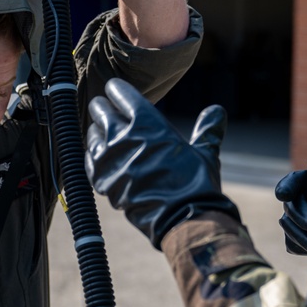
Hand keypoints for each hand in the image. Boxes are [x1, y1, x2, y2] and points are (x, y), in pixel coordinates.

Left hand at [85, 78, 239, 249]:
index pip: (120, 93)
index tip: (114, 88)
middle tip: (103, 108)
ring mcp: (109, 158)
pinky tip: (99, 155)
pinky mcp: (101, 180)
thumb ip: (206, 129)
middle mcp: (123, 135)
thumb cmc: (195, 183)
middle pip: (100, 110)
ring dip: (97, 131)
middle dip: (102, 107)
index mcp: (147, 121)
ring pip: (92, 134)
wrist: (182, 218)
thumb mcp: (204, 151)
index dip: (116, 89)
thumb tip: (217, 110)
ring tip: (102, 132)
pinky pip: (89, 159)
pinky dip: (93, 155)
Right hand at [274, 158, 306, 254]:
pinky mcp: (293, 240)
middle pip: (290, 207)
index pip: (292, 182)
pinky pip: (292, 244)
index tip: (284, 195)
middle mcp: (295, 200)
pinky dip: (304, 246)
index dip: (287, 187)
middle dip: (301, 217)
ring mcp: (292, 221)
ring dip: (303, 235)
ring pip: (288, 227)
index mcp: (305, 183)